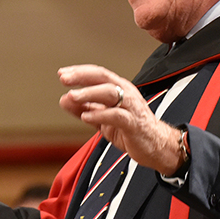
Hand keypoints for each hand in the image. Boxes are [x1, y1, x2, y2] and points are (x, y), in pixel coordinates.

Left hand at [58, 65, 183, 175]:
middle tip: (64, 79)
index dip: (80, 72)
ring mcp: (131, 107)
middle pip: (103, 77)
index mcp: (119, 89)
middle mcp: (126, 93)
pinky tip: (86, 116)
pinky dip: (100, 115)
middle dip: (82, 76)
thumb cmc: (132, 129)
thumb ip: (85, 108)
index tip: (62, 73)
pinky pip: (117, 115)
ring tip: (72, 96)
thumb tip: (64, 100)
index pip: (98, 74)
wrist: (156, 146)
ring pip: (110, 93)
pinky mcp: (134, 123)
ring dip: (89, 93)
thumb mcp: (103, 118)